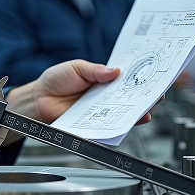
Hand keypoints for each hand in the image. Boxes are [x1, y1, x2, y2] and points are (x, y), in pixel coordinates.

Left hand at [10, 59, 162, 124]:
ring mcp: (101, 112)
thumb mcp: (76, 68)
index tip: (155, 77)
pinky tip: (125, 121)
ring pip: (124, 115)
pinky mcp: (94, 125)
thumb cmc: (55, 81)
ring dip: (136, 113)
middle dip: (146, 97)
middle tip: (156, 95)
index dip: (142, 79)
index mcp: (105, 80)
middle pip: (132, 99)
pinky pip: (109, 127)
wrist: (38, 99)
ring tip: (145, 110)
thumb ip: (95, 70)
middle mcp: (106, 97)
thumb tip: (115, 71)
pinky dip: (118, 125)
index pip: (128, 80)